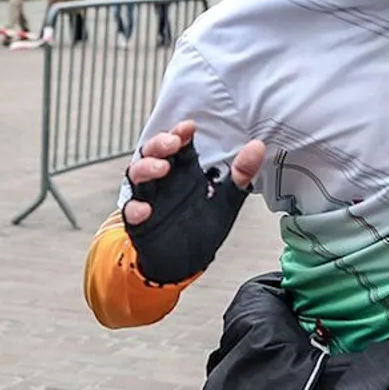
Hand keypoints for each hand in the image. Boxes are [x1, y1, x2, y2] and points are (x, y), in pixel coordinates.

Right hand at [122, 121, 263, 283]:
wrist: (187, 262)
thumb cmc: (201, 225)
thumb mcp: (226, 198)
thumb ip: (241, 174)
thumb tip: (257, 147)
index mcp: (183, 170)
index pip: (177, 144)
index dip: (179, 133)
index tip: (189, 127)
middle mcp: (163, 180)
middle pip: (152, 153)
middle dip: (159, 144)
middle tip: (173, 143)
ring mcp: (149, 199)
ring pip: (137, 175)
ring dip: (146, 168)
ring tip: (162, 168)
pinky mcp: (140, 223)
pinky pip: (131, 212)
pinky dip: (135, 209)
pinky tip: (145, 209)